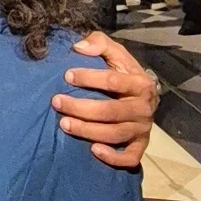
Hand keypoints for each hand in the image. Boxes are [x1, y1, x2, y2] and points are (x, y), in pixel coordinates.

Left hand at [52, 31, 159, 167]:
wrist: (144, 95)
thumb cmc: (123, 72)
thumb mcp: (115, 53)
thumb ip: (99, 43)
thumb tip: (79, 47)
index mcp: (140, 83)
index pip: (113, 80)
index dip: (89, 78)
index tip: (66, 75)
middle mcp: (144, 107)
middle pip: (110, 111)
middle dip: (81, 107)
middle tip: (57, 102)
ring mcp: (142, 128)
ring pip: (115, 134)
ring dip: (87, 131)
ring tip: (63, 124)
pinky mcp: (140, 144)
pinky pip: (130, 157)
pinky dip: (113, 157)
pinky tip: (93, 151)